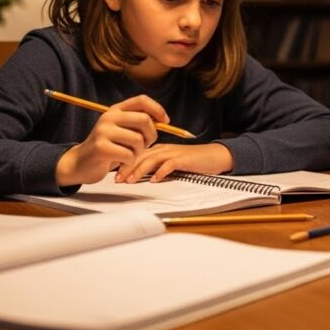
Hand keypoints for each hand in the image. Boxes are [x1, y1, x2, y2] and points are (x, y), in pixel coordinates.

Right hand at [55, 95, 167, 186]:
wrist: (80, 163)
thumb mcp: (121, 130)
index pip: (141, 100)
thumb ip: (138, 123)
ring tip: (129, 155)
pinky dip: (130, 162)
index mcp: (115, 110)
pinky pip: (129, 155)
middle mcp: (108, 117)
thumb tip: (163, 120)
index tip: (166, 121)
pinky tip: (121, 163)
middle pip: (144, 120)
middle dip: (152, 135)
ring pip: (138, 140)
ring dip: (139, 152)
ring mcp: (103, 131)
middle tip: (147, 145)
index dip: (157, 109)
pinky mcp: (101, 148)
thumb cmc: (108, 148)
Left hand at [116, 143, 233, 182]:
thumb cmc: (194, 161)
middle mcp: (164, 149)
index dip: (125, 163)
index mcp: (160, 149)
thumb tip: (144, 177)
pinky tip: (154, 180)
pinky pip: (169, 165)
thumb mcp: (173, 163)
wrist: (215, 156)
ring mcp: (174, 153)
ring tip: (129, 180)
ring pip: (152, 160)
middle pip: (141, 156)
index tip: (114, 174)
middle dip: (127, 167)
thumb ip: (158, 167)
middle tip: (116, 179)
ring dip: (139, 170)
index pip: (138, 154)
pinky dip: (161, 172)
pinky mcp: (184, 159)